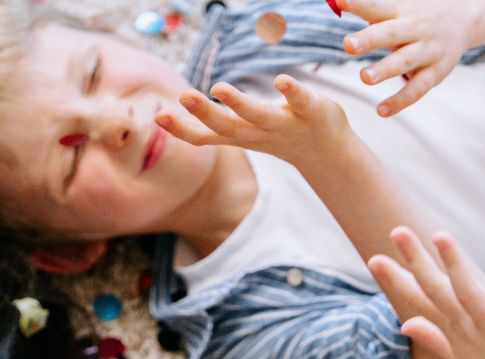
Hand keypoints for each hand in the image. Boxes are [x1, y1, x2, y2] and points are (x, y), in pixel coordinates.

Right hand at [156, 75, 349, 172]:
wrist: (325, 151)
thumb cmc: (279, 134)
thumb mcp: (241, 132)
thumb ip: (213, 123)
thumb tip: (177, 111)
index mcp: (239, 134)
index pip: (206, 136)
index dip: (182, 129)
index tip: (159, 117)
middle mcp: (257, 132)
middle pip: (227, 126)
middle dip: (204, 112)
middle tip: (183, 96)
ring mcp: (283, 123)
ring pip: (257, 115)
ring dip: (238, 103)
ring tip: (219, 87)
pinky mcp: (308, 110)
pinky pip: (298, 100)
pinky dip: (290, 91)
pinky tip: (280, 80)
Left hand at [338, 0, 476, 116]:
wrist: (467, 18)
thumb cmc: (420, 15)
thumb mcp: (400, 6)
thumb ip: (372, 8)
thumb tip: (336, 1)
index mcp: (403, 10)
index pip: (379, 6)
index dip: (360, 4)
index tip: (339, 2)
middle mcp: (416, 28)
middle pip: (392, 32)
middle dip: (370, 38)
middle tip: (348, 44)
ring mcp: (428, 51)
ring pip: (406, 60)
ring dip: (385, 69)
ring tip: (364, 77)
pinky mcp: (436, 72)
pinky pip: (417, 88)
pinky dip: (400, 101)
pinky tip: (381, 110)